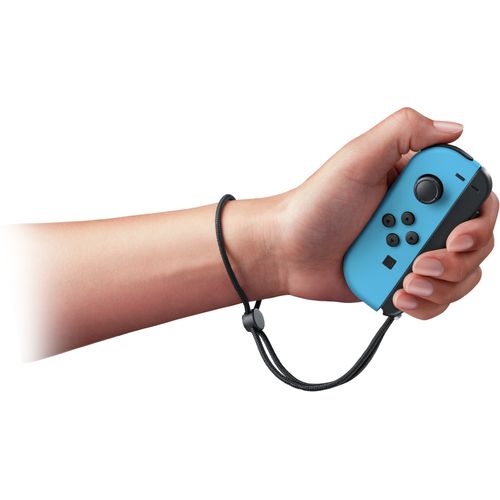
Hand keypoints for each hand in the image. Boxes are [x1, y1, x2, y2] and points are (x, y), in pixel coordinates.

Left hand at [274, 108, 497, 318]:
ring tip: (404, 281)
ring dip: (439, 285)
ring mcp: (413, 251)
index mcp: (418, 185)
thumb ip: (403, 131)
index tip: (451, 235)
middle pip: (475, 243)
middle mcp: (422, 218)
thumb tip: (451, 128)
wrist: (287, 251)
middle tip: (419, 263)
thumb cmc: (314, 205)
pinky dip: (424, 304)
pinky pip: (437, 300)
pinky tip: (399, 294)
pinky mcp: (402, 280)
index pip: (474, 198)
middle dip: (454, 260)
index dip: (475, 220)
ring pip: (461, 276)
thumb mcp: (356, 157)